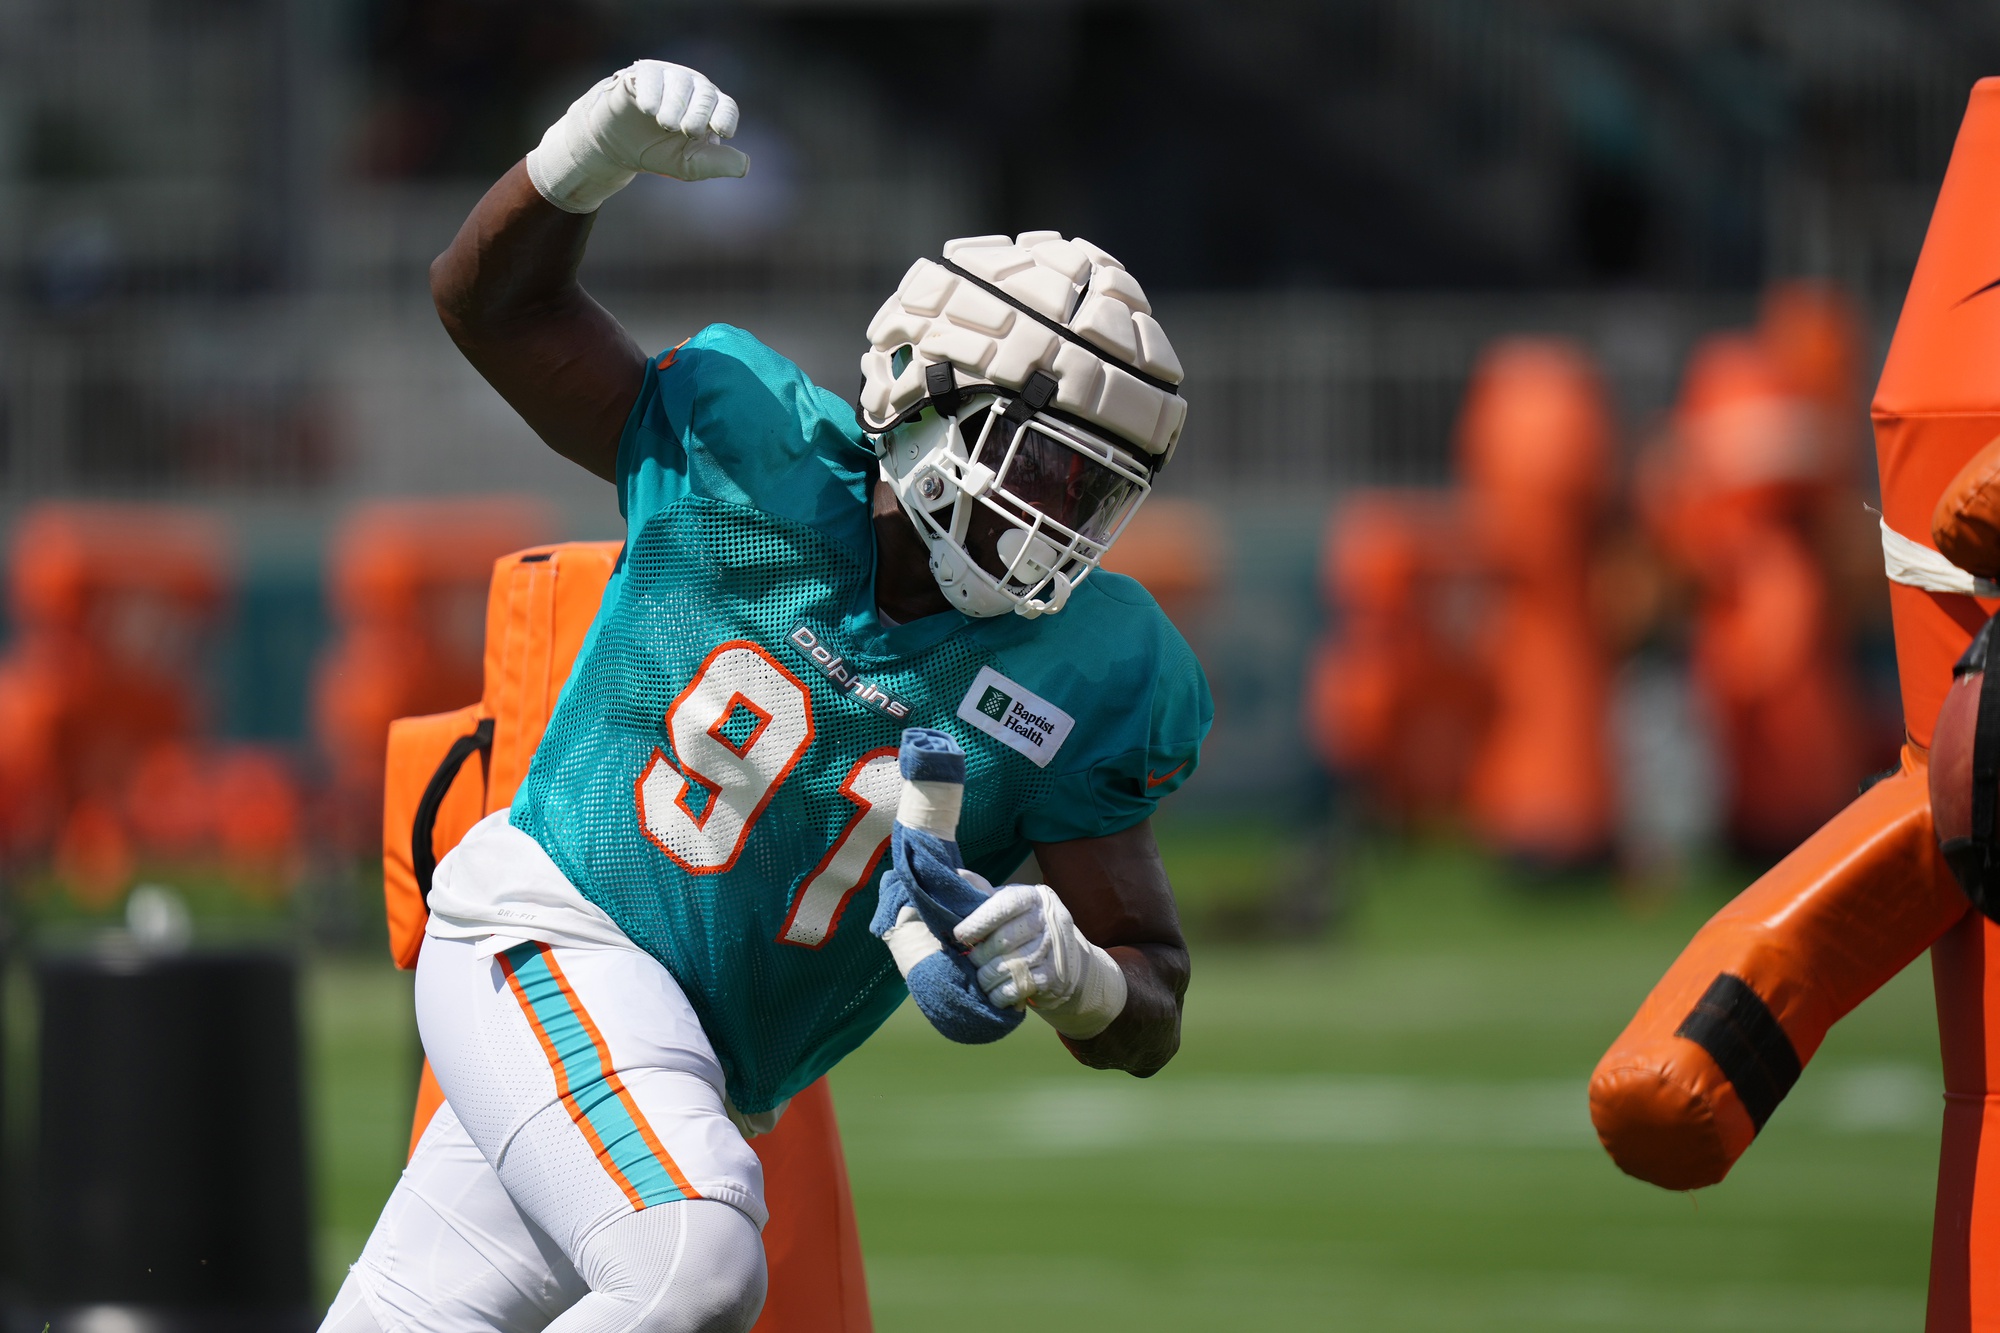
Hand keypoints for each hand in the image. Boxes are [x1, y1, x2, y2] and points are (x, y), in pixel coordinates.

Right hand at [526, 61, 747, 213]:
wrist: (620, 146)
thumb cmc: (660, 152)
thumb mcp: (690, 164)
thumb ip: (717, 164)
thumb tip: (745, 165)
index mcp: (710, 108)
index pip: (726, 107)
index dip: (725, 118)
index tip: (721, 132)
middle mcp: (693, 88)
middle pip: (705, 94)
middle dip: (699, 114)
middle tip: (688, 132)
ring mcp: (668, 77)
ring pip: (680, 83)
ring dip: (675, 104)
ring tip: (665, 123)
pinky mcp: (642, 74)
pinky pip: (650, 76)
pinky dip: (651, 91)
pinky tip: (648, 108)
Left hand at [954, 883, 1127, 1039]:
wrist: (1067, 959)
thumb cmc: (1025, 928)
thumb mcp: (1009, 906)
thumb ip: (983, 893)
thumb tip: (955, 875)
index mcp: (1033, 897)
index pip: (1004, 904)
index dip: (978, 921)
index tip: (959, 935)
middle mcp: (1049, 919)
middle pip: (1004, 940)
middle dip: (980, 955)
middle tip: (970, 961)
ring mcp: (1056, 948)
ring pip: (1010, 966)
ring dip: (987, 977)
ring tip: (980, 979)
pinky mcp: (1057, 975)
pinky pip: (1021, 986)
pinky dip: (1002, 994)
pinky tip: (994, 993)